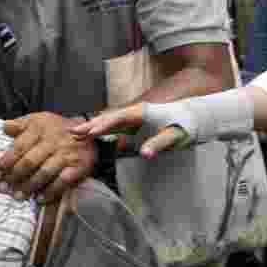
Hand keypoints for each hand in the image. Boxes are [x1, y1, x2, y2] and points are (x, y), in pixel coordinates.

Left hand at [0, 112, 95, 202]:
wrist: (86, 130)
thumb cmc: (54, 128)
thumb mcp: (36, 120)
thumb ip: (19, 125)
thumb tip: (4, 127)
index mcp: (39, 129)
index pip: (19, 147)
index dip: (6, 162)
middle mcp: (53, 141)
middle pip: (30, 162)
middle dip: (14, 177)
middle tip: (3, 189)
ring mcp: (66, 155)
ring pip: (44, 173)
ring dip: (29, 187)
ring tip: (17, 196)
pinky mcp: (79, 167)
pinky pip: (63, 181)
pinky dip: (50, 192)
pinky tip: (39, 199)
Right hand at [71, 104, 187, 158]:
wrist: (194, 118)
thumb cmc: (185, 126)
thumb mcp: (175, 136)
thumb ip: (159, 143)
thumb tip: (144, 154)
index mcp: (141, 113)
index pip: (117, 118)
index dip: (103, 125)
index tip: (90, 132)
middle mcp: (133, 113)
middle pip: (108, 118)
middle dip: (90, 125)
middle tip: (72, 131)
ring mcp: (132, 118)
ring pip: (108, 121)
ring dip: (92, 127)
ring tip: (75, 133)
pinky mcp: (133, 124)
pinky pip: (113, 126)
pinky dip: (100, 130)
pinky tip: (91, 135)